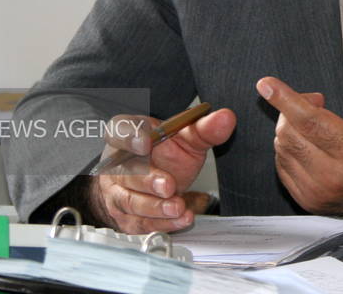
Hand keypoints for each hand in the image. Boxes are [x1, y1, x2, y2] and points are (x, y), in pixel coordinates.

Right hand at [89, 108, 234, 232]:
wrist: (159, 181)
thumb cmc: (166, 154)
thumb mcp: (187, 138)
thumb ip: (204, 129)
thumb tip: (225, 118)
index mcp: (128, 135)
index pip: (119, 131)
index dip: (129, 137)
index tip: (146, 142)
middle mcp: (117, 164)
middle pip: (124, 171)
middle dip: (147, 180)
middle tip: (168, 185)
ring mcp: (118, 192)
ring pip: (130, 201)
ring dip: (155, 207)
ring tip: (178, 206)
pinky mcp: (126, 217)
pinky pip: (140, 223)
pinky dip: (162, 223)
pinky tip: (181, 218)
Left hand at [257, 35, 342, 226]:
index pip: (311, 122)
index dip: (285, 99)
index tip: (265, 84)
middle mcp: (335, 177)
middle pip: (290, 133)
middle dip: (294, 108)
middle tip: (317, 101)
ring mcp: (320, 193)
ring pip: (282, 149)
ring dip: (291, 128)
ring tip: (316, 122)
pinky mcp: (311, 201)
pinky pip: (282, 166)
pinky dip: (290, 148)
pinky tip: (310, 142)